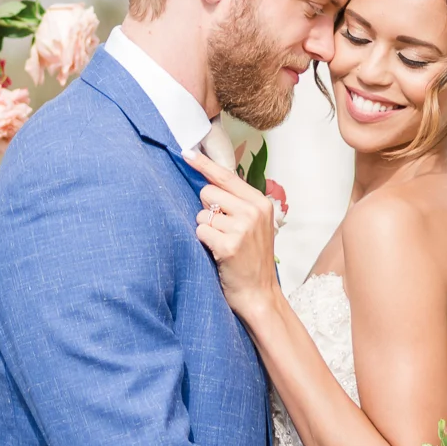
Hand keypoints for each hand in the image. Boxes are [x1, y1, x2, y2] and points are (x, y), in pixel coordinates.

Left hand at [186, 150, 280, 314]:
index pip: (226, 175)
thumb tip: (207, 181)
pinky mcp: (229, 245)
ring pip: (202, 214)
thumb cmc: (251, 259)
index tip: (186, 152)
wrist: (259, 294)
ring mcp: (242, 228)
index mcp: (260, 203)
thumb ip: (237, 203)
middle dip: (206, 209)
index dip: (204, 164)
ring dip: (205, 229)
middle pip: (208, 192)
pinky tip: (218, 253)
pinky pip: (200, 231)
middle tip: (220, 230)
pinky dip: (203, 242)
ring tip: (221, 244)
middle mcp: (253, 211)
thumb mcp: (254, 225)